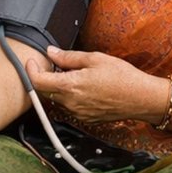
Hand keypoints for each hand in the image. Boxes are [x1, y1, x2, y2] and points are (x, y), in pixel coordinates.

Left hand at [26, 46, 163, 123]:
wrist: (141, 98)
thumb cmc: (122, 76)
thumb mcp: (95, 59)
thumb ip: (68, 57)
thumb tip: (50, 52)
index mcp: (70, 86)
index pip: (38, 82)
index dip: (30, 70)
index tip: (31, 61)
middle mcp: (70, 104)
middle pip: (45, 92)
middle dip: (44, 77)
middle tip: (54, 64)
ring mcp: (77, 114)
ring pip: (57, 100)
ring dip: (57, 87)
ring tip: (74, 75)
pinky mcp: (85, 119)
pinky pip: (69, 107)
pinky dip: (69, 97)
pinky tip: (84, 87)